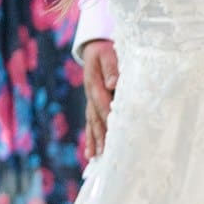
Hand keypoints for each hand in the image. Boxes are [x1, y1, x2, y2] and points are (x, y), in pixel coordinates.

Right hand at [82, 39, 118, 158]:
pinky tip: (91, 152)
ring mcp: (90, 101)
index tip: (114, 128)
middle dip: (101, 134)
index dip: (107, 114)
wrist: (94, 47)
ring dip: (94, 140)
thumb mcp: (108, 52)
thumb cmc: (106, 49)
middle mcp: (90, 94)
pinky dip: (91, 138)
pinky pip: (90, 123)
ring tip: (95, 157)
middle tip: (105, 151)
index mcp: (94, 81)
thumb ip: (111, 67)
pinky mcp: (92, 105)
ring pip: (92, 123)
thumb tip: (112, 84)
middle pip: (95, 116)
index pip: (101, 100)